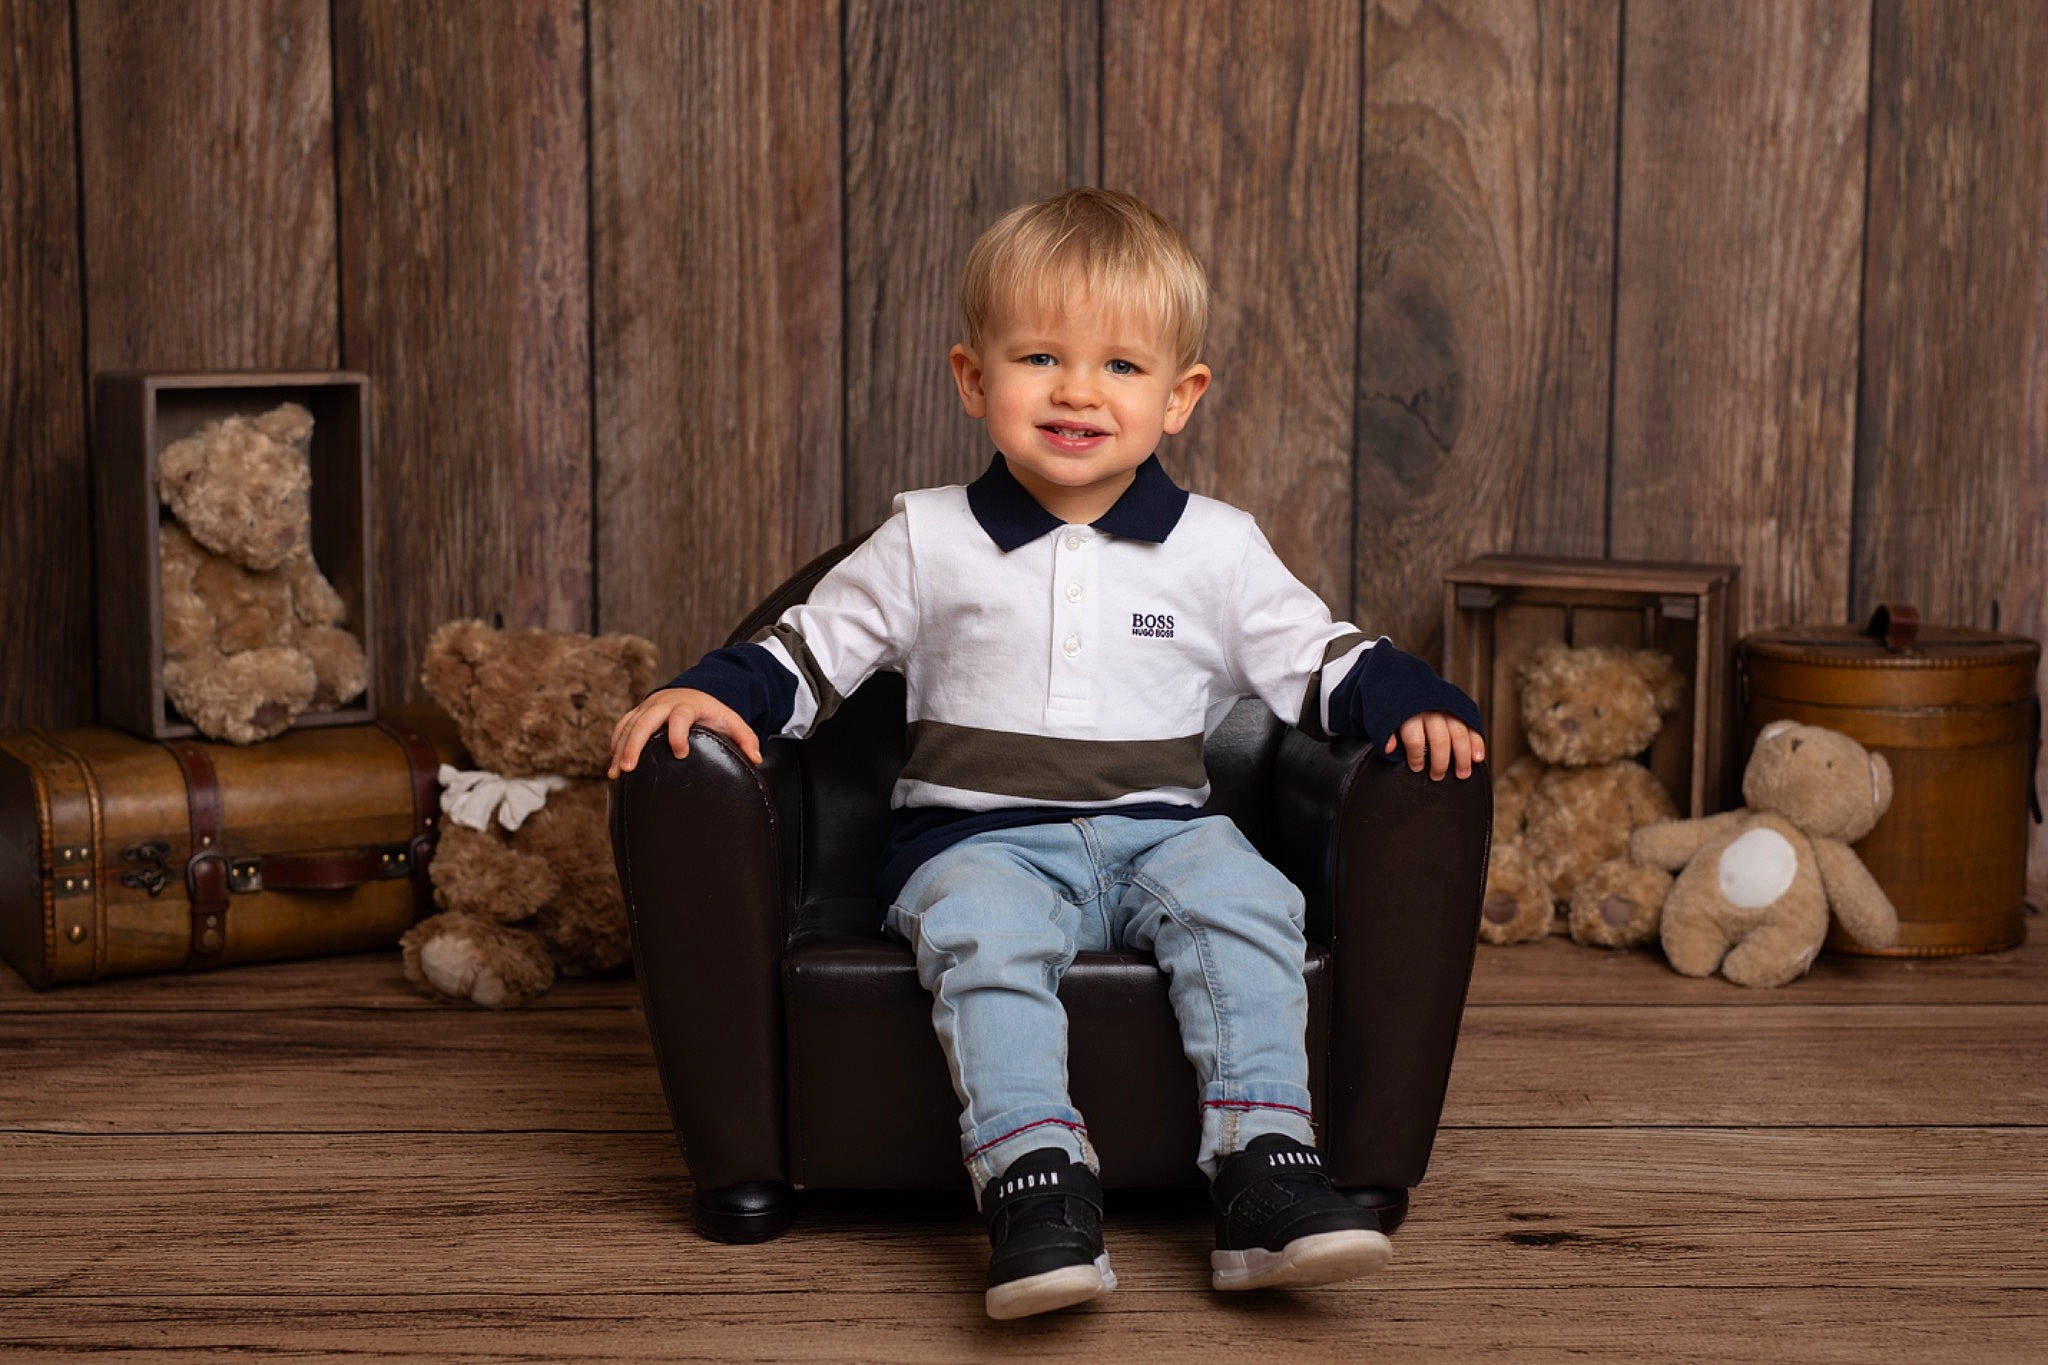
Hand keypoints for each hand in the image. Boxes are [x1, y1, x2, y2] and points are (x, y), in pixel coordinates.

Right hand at [608, 687, 762, 777]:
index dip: (678, 734)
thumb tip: (757, 759)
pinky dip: (616, 743)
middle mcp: (664, 703)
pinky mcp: (638, 712)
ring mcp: (648, 707)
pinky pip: (623, 725)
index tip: (680, 754)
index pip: (680, 717)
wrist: (694, 691)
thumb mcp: (732, 721)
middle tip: (629, 768)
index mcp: (687, 705)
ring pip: (629, 725)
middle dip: (635, 745)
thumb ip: (745, 738)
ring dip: (620, 748)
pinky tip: (613, 763)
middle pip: (645, 722)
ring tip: (616, 773)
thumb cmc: (712, 712)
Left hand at [1383, 711, 1484, 780]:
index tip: (1417, 768)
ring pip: (1459, 733)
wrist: (1406, 677)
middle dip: (1440, 762)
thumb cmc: (1395, 704)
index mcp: (1409, 712)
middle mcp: (1430, 708)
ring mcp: (1446, 706)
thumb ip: (1386, 733)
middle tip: (1437, 776)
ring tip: (1462, 774)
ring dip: (1463, 756)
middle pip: (1440, 739)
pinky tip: (1477, 758)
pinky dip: (1476, 742)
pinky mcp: (1459, 706)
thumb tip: (1388, 749)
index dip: (1417, 757)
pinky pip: (1471, 725)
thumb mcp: (1383, 716)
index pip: (1415, 739)